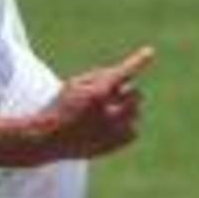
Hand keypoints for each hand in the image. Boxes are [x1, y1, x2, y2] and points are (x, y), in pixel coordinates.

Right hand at [31, 45, 155, 161]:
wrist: (48, 139)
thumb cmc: (62, 107)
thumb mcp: (75, 84)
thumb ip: (100, 76)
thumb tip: (125, 73)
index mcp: (96, 94)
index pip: (122, 74)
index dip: (137, 61)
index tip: (150, 52)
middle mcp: (107, 113)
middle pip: (135, 93)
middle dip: (127, 91)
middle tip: (112, 96)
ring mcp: (113, 131)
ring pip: (136, 113)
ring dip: (126, 109)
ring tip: (108, 114)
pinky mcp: (115, 145)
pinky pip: (133, 131)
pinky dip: (126, 127)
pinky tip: (110, 128)